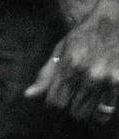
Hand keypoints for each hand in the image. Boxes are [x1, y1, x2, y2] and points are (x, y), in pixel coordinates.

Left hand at [27, 0, 118, 126]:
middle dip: (70, 108)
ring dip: (85, 112)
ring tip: (84, 102)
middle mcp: (87, 75)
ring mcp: (105, 80)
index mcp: (69, 65)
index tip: (57, 98)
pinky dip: (101, 113)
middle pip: (73, 111)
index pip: (55, 102)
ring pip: (90, 114)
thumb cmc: (84, 36)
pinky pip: (107, 111)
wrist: (113, 24)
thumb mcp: (60, 50)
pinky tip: (98, 106)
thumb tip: (28, 95)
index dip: (54, 103)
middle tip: (72, 100)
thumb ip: (46, 74)